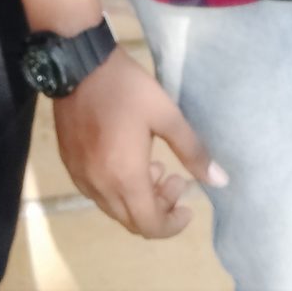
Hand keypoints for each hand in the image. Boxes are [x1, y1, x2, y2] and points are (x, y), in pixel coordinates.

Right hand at [52, 47, 225, 238]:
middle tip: (176, 178)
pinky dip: (118, 189)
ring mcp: (81, 177)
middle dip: (159, 209)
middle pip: (132, 221)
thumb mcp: (166, 114)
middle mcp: (99, 186)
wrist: (78, 65)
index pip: (150, 225)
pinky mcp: (70, 165)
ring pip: (114, 208)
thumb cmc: (127, 88)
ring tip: (155, 167)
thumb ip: (192, 151)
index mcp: (125, 178)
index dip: (173, 225)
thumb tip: (220, 181)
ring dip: (139, 199)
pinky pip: (98, 193)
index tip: (189, 206)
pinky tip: (128, 161)